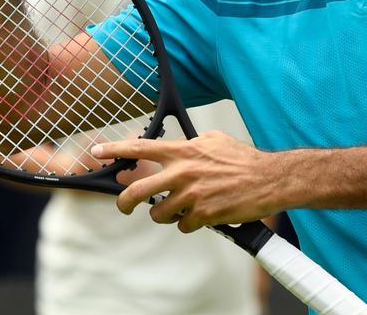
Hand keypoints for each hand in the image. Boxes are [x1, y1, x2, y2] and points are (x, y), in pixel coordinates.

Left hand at [91, 131, 284, 232]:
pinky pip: (182, 226)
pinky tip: (202, 215)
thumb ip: (191, 144)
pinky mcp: (203, 215)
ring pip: (158, 213)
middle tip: (125, 206)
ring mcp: (191, 195)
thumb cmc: (243, 160)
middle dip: (124, 202)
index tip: (97, 152)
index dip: (115, 150)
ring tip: (180, 210)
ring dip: (165, 214)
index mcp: (184, 151)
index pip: (141, 148)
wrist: (269, 179)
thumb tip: (178, 146)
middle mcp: (182, 172)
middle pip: (137, 191)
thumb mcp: (215, 140)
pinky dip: (189, 223)